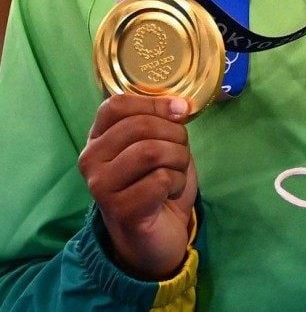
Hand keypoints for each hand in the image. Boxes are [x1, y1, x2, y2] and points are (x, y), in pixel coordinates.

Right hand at [78, 95, 196, 279]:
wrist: (156, 236)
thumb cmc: (156, 183)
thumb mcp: (158, 143)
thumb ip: (161, 121)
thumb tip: (181, 106)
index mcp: (98, 138)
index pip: (116, 105)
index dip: (153, 103)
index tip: (180, 111)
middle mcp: (91, 160)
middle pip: (140, 126)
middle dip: (175, 135)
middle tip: (181, 152)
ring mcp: (102, 186)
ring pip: (151, 151)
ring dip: (178, 159)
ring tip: (176, 172)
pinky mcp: (120, 210)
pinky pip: (161, 179)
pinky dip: (177, 182)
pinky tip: (170, 193)